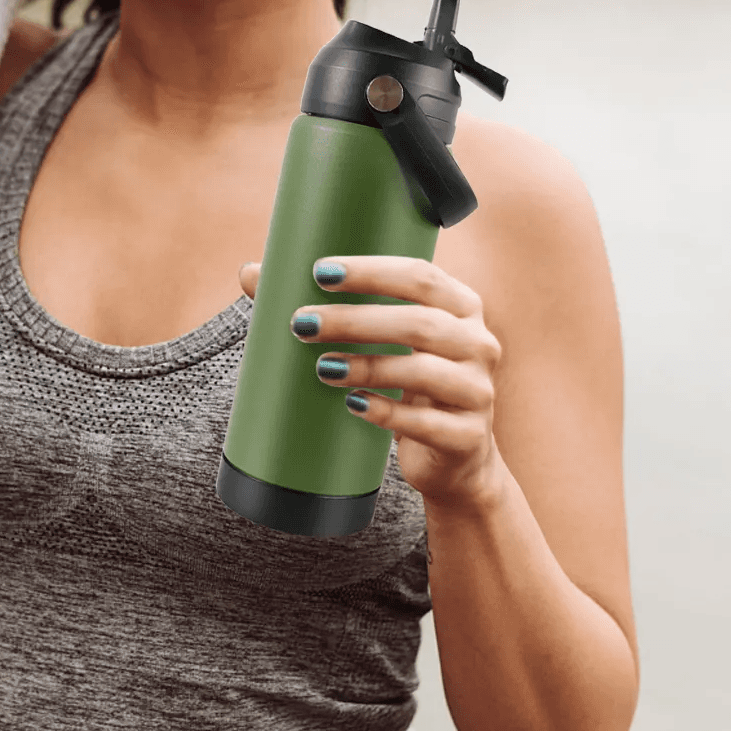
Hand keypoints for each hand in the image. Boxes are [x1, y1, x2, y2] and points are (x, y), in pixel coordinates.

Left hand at [238, 255, 504, 512]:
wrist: (454, 459)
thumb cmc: (409, 384)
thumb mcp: (381, 341)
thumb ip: (327, 304)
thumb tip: (252, 274)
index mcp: (461, 306)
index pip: (419, 275)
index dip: (369, 271)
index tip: (319, 272)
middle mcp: (478, 342)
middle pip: (416, 321)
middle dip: (354, 319)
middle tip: (302, 324)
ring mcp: (477, 391)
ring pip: (421, 370)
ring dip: (366, 365)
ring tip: (321, 367)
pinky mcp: (468, 437)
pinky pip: (425, 422)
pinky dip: (385, 412)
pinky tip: (352, 405)